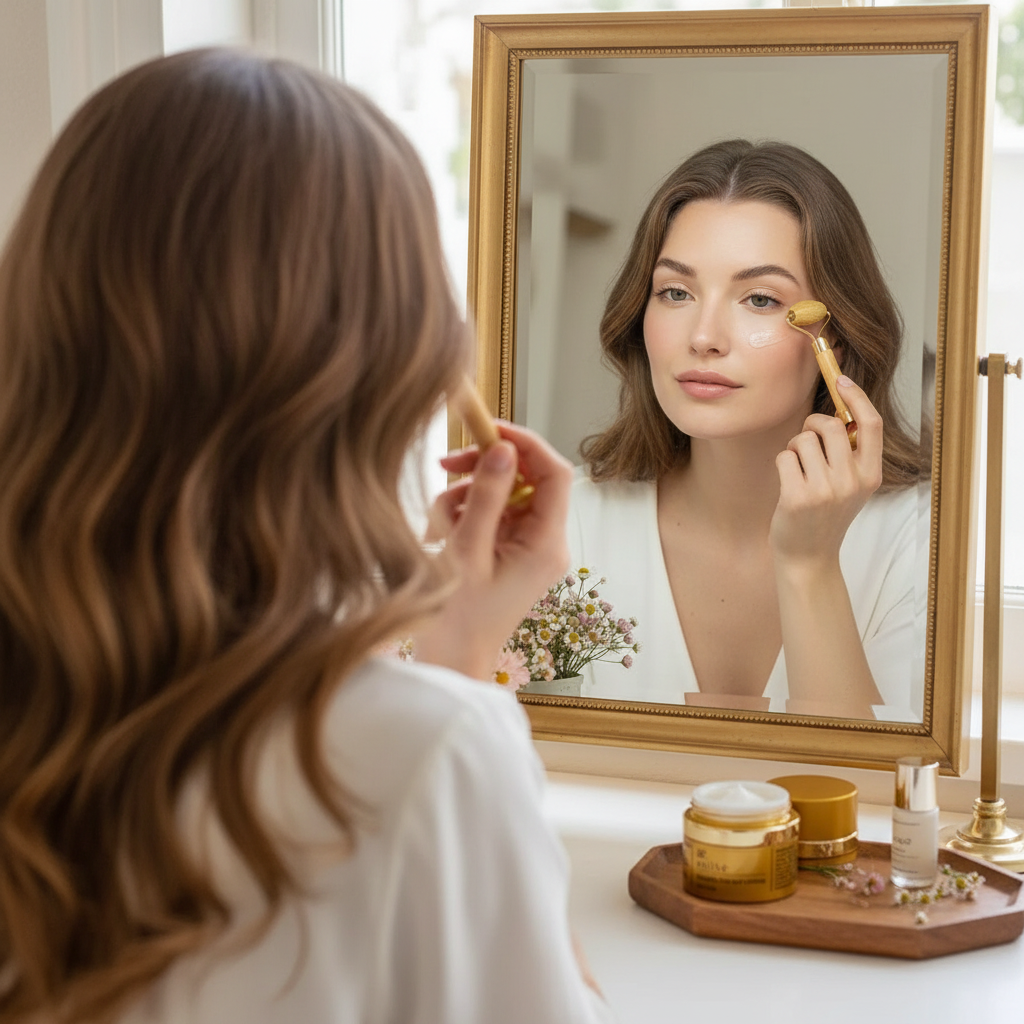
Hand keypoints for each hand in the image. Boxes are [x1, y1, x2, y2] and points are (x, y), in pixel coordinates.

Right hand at [413, 422, 572, 678]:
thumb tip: (503, 449)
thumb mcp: (467, 551)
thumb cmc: (457, 619)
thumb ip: (486, 497)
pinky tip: (440, 536)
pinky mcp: (507, 553)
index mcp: (547, 544)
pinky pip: (490, 515)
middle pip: (526, 479)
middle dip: (486, 468)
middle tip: (447, 464)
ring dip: (467, 495)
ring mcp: (526, 548)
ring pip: (502, 494)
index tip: (488, 430)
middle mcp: (544, 543)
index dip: (525, 444)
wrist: (449, 663)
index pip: (555, 474)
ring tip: (437, 525)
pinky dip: (463, 515)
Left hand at [770, 375, 882, 568]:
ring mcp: (826, 490)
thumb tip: (840, 407)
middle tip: (806, 441)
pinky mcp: (798, 497)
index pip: (871, 424)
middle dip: (812, 425)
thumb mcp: (850, 486)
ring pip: (803, 440)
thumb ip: (850, 453)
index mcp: (870, 475)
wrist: (809, 557)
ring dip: (794, 447)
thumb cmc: (825, 516)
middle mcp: (852, 481)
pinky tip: (787, 481)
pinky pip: (785, 457)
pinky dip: (782, 462)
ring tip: (797, 467)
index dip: (857, 397)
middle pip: (832, 425)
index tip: (841, 379)